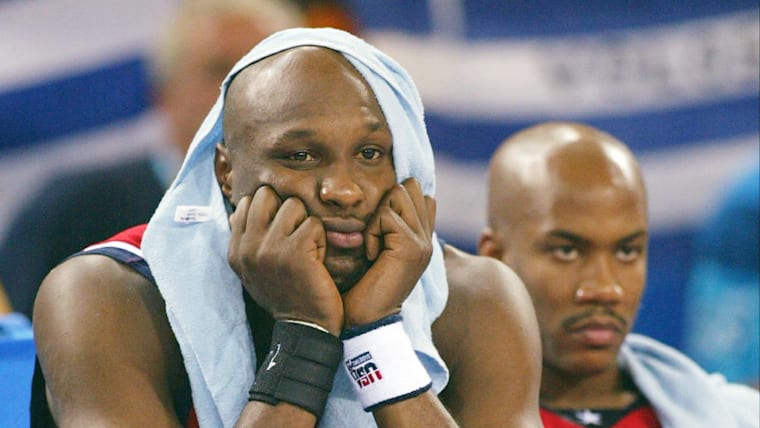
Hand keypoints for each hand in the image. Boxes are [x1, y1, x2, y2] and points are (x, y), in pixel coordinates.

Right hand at [227, 186, 342, 333]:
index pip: (247, 203)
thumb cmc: (285, 295)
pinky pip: (314, 223)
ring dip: (306, 224)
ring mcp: (269, 248)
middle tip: (295, 235)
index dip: (270, 212)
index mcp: (236, 251)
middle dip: (286, 209)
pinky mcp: (294, 250)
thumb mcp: (255, 270)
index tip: (279, 236)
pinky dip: (320, 240)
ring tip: (307, 249)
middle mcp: (247, 247)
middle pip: (267, 194)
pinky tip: (316, 261)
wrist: (305, 328)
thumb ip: (247, 240)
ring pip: (294, 204)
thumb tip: (242, 208)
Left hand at [342, 178, 435, 326]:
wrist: (367, 321)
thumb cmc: (363, 287)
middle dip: (386, 202)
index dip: (394, 199)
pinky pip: (386, 215)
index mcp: (422, 237)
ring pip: (399, 193)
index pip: (419, 192)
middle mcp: (427, 237)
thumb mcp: (377, 250)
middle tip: (375, 235)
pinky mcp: (412, 247)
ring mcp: (423, 241)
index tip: (379, 227)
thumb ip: (386, 227)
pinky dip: (371, 232)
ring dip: (378, 215)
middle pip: (409, 186)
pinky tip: (370, 255)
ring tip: (373, 245)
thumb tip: (380, 200)